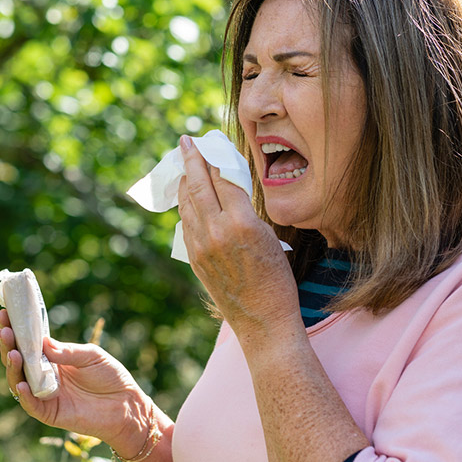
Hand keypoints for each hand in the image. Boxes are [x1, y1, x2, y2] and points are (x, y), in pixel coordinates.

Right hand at [0, 309, 149, 454]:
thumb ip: (67, 351)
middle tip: (4, 330)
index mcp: (52, 358)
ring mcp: (45, 394)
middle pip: (19, 360)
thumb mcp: (91, 356)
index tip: (4, 313)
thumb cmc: (110, 376)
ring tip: (12, 353)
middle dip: (9, 344)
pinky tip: (21, 382)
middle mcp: (44, 375)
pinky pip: (31, 404)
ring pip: (19, 381)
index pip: (28, 342)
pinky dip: (24, 394)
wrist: (127, 404)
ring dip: (13, 367)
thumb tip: (43, 342)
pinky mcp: (50, 413)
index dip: (15, 329)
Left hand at [176, 134, 298, 334]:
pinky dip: (186, 206)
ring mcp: (201, 247)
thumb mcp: (269, 236)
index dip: (215, 157)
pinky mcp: (195, 260)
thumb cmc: (277, 278)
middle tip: (185, 142)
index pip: (222, 179)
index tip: (210, 142)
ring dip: (185, 181)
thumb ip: (246, 210)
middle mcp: (216, 231)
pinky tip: (187, 197)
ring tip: (184, 165)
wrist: (263, 320)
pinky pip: (186, 224)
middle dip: (191, 160)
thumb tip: (228, 187)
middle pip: (199, 185)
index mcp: (242, 222)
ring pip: (187, 204)